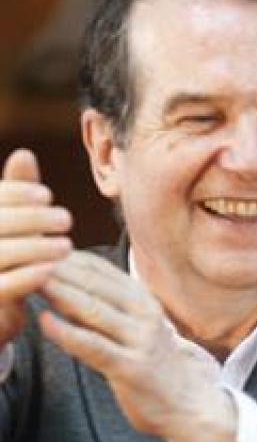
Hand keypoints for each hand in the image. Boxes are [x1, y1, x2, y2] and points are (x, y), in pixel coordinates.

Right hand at [0, 150, 73, 347]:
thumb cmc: (7, 265)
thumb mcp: (11, 228)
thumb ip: (15, 195)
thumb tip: (24, 153)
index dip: (12, 193)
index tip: (45, 195)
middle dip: (30, 219)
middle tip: (65, 219)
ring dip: (34, 247)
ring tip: (66, 245)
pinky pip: (1, 288)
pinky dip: (26, 276)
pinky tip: (51, 270)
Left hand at [38, 251, 236, 441]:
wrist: (188, 402)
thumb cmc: (154, 363)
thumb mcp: (137, 326)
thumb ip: (108, 306)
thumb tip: (64, 282)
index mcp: (144, 300)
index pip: (101, 270)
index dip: (68, 258)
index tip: (38, 250)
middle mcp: (145, 315)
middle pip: (96, 285)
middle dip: (60, 270)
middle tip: (28, 259)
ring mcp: (140, 340)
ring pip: (95, 311)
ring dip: (61, 294)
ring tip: (33, 282)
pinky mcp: (132, 367)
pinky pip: (94, 347)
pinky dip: (68, 333)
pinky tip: (46, 322)